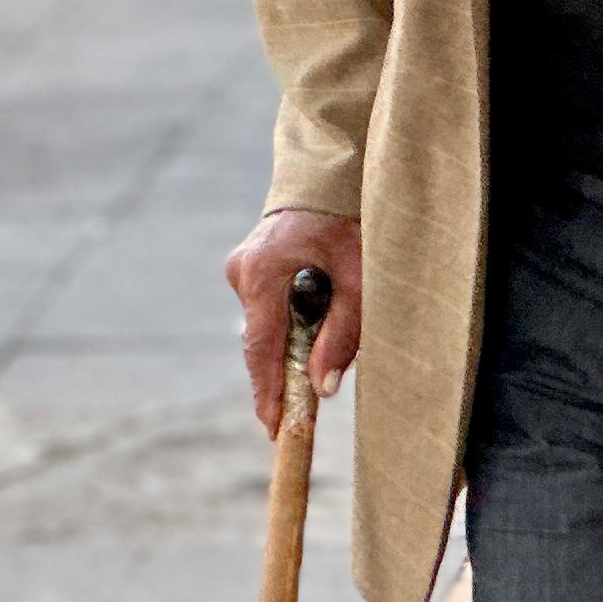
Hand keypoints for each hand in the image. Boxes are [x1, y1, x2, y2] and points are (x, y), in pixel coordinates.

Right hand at [224, 208, 360, 432]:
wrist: (332, 173)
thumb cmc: (352, 218)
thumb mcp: (361, 278)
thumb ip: (344, 333)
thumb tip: (323, 387)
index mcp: (263, 271)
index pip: (262, 347)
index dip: (269, 392)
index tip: (274, 428)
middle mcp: (242, 271)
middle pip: (260, 342)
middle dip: (280, 378)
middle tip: (294, 419)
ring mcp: (242, 268)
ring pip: (265, 327)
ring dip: (289, 350)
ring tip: (312, 377)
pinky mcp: (250, 267)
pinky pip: (267, 310)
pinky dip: (288, 328)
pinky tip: (311, 337)